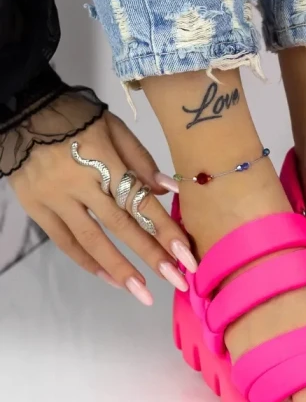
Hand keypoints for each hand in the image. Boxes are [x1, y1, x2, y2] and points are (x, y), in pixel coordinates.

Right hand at [9, 109, 196, 304]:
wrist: (20, 108)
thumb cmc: (76, 116)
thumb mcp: (113, 127)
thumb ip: (142, 160)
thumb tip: (170, 191)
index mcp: (103, 160)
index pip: (141, 202)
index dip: (166, 231)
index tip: (188, 257)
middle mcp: (79, 183)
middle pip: (121, 226)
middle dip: (152, 257)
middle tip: (177, 281)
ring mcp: (55, 198)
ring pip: (91, 240)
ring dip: (120, 269)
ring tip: (144, 293)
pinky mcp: (36, 207)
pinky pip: (64, 241)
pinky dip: (88, 262)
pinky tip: (111, 278)